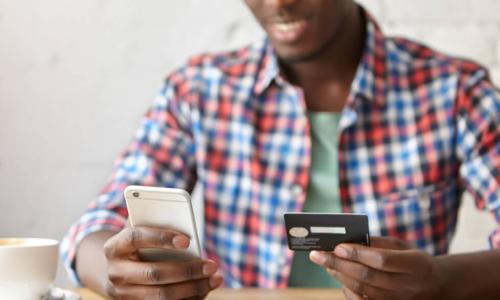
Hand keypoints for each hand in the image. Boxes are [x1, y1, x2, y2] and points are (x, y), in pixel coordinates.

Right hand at [103, 226, 222, 299]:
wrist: (114, 270)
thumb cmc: (137, 245)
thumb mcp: (142, 232)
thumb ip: (158, 228)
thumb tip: (188, 233)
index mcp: (115, 246)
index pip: (136, 238)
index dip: (161, 237)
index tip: (187, 240)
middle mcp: (116, 272)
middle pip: (154, 273)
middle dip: (186, 270)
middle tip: (211, 265)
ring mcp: (124, 294)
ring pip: (162, 295)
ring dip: (193, 288)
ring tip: (214, 278)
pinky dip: (188, 297)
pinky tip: (205, 289)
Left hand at [310, 237, 445, 299]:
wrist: (435, 285)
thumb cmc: (413, 260)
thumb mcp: (402, 246)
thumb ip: (378, 243)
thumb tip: (348, 240)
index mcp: (414, 264)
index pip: (382, 260)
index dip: (358, 254)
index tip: (337, 246)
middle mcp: (407, 285)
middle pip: (367, 276)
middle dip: (338, 264)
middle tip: (318, 255)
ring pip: (362, 290)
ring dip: (339, 275)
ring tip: (325, 263)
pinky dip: (347, 289)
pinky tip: (338, 276)